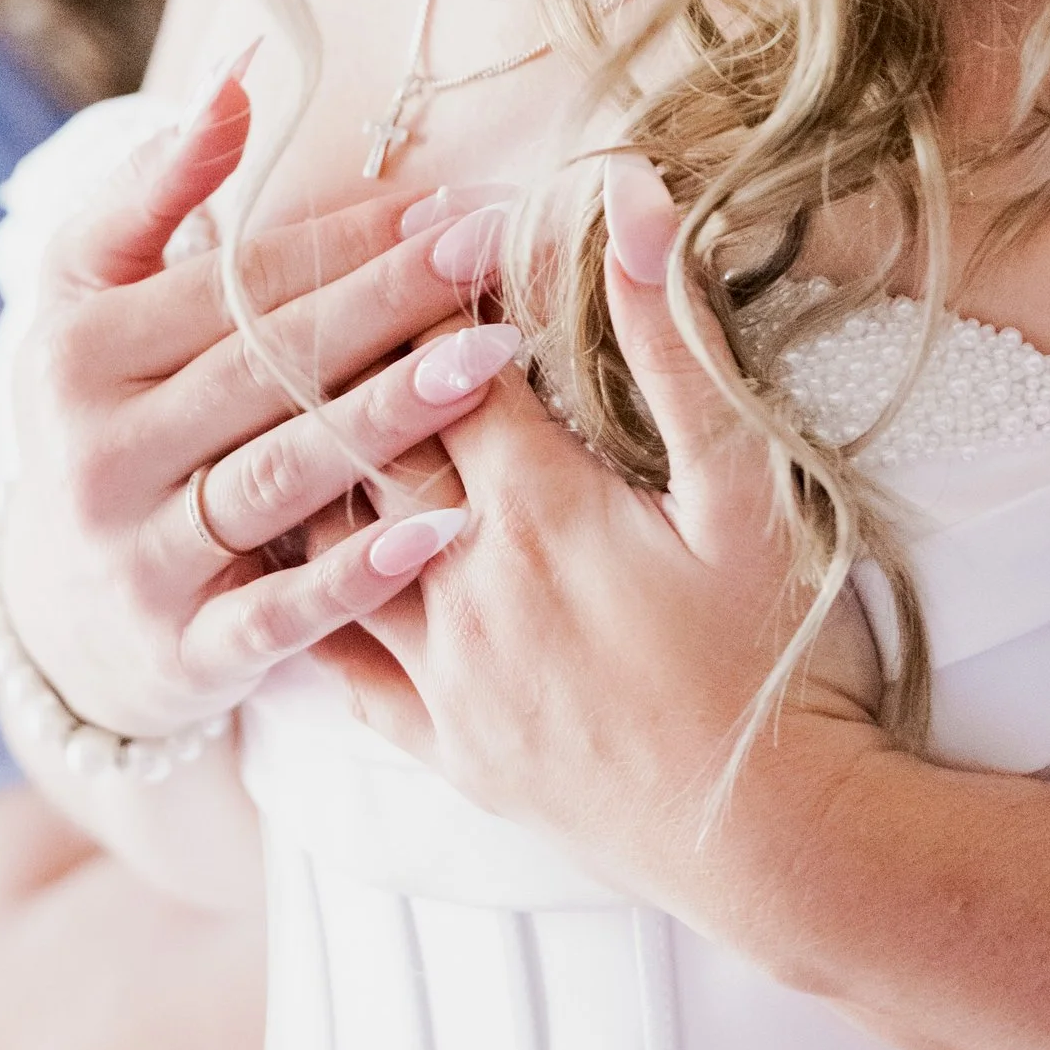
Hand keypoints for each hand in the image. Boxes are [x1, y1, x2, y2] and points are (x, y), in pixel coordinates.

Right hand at [0, 72, 520, 738]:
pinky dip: (358, 573)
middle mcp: (97, 454)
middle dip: (389, 302)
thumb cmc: (101, 413)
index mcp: (75, 351)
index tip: (451, 200)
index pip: (236, 284)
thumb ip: (157, 186)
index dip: (348, 238)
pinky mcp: (182, 654)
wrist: (56, 615)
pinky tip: (446, 525)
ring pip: (281, 475)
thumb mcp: (87, 294)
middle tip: (493, 252)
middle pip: (267, 365)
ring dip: (391, 416)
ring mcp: (136, 559)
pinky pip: (280, 610)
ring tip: (492, 361)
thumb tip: (240, 71)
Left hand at [325, 154, 884, 912]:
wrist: (782, 844)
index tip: (405, 229)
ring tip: (267, 399)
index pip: (441, 365)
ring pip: (325, 548)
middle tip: (309, 290)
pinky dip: (294, 597)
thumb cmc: (782, 662)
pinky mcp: (443, 746)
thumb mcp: (746, 492)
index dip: (422, 288)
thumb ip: (678, 344)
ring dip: (299, 468)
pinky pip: (333, 663)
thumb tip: (634, 204)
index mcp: (540, 508)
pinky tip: (269, 556)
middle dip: (341, 358)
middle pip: (366, 443)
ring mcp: (445, 674)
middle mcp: (466, 585)